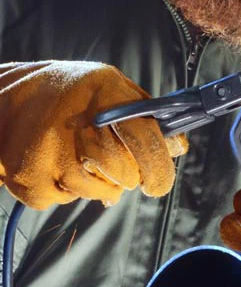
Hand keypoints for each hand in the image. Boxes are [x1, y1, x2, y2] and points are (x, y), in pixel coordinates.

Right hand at [0, 61, 187, 208]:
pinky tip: (59, 169)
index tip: (158, 184)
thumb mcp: (111, 86)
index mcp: (103, 93)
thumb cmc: (70, 93)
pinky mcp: (25, 176)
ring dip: (100, 187)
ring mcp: (47, 151)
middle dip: (129, 178)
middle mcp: (74, 121)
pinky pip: (62, 200)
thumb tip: (177, 148)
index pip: (144, 138)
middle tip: (124, 173)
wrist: (4, 96)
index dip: (158, 167)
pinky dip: (66, 192)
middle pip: (121, 170)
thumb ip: (146, 114)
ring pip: (94, 191)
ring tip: (90, 167)